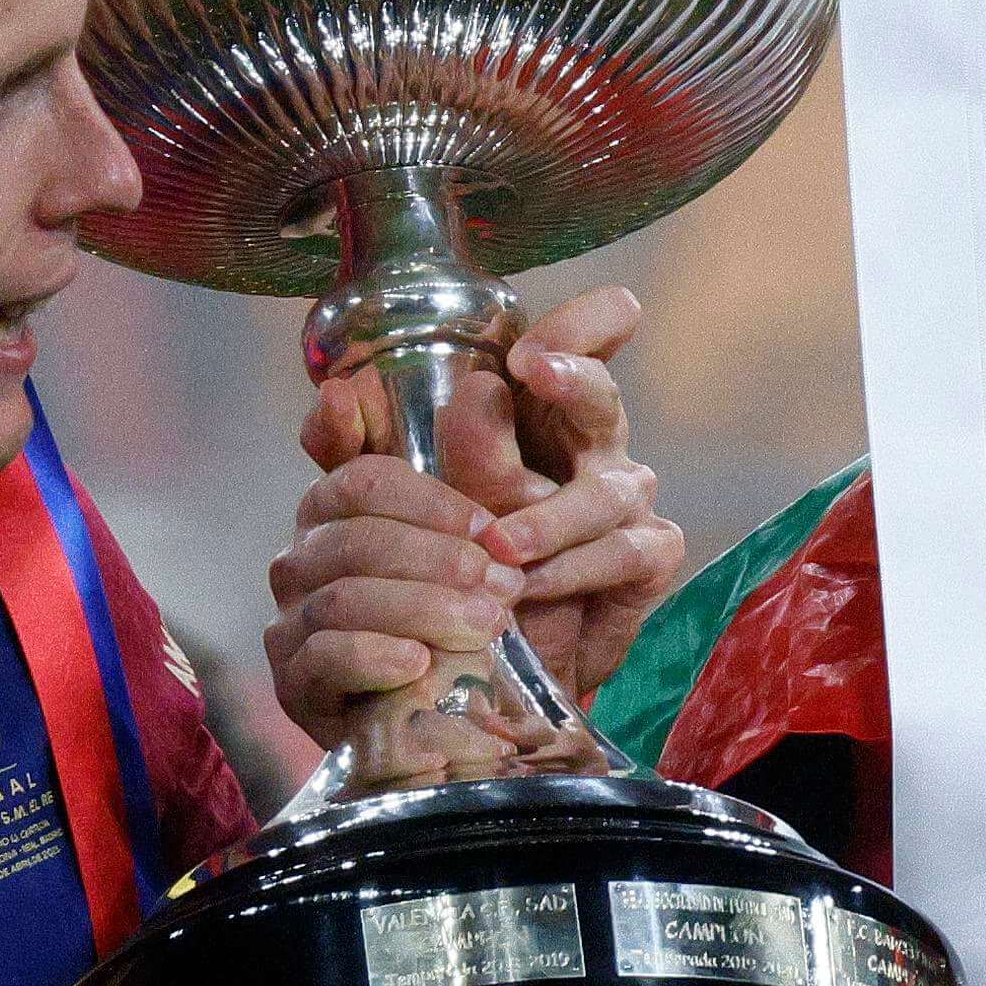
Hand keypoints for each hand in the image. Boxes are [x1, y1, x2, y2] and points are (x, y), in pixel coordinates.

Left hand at [265, 288, 684, 742]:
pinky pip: (625, 549)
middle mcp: (589, 440)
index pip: (591, 334)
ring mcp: (625, 495)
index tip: (525, 351)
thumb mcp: (393, 501)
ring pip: (609, 486)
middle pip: (602, 388)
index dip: (581, 324)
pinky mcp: (649, 554)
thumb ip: (356, 449)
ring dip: (551, 515)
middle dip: (573, 374)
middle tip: (531, 372)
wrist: (492, 661)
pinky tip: (531, 585)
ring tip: (500, 544)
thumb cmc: (450, 558)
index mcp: (538, 405)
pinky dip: (573, 568)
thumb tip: (336, 395)